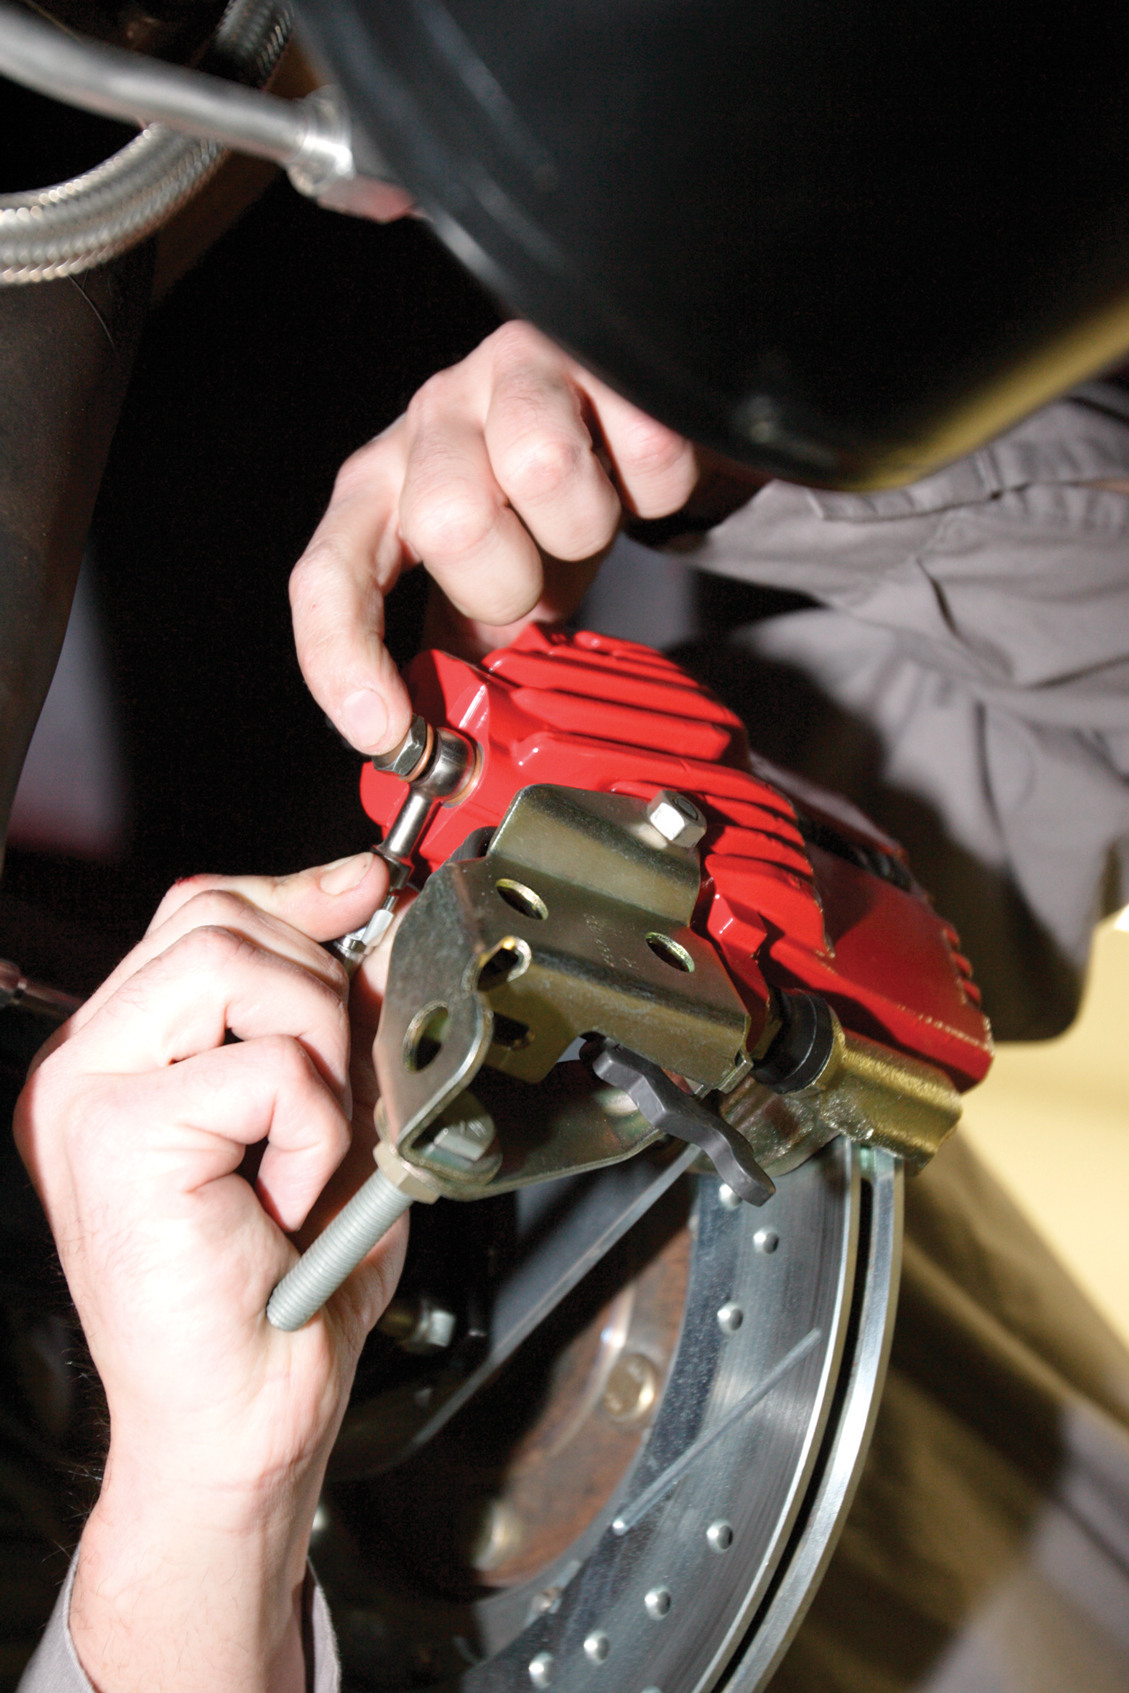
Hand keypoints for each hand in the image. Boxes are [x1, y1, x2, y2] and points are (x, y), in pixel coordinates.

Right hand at [14, 852, 406, 1692]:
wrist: (246, 1421)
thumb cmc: (284, 1294)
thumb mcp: (334, 1120)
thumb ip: (340, 1018)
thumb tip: (374, 916)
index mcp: (124, 1054)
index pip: (200, 911)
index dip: (296, 892)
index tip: (370, 889)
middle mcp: (86, 1063)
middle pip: (218, 918)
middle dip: (318, 986)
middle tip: (334, 1094)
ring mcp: (84, 1093)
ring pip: (237, 965)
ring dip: (318, 1054)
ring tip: (307, 1150)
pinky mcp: (113, 1135)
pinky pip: (266, 1066)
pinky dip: (315, 1130)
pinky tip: (287, 1197)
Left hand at [290, 321, 700, 752]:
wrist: (627, 417)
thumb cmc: (541, 508)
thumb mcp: (489, 583)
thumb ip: (460, 648)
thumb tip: (440, 752)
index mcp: (384, 485)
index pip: (330, 571)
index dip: (342, 654)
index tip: (385, 730)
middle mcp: (432, 417)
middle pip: (452, 520)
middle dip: (512, 582)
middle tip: (537, 579)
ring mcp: (511, 370)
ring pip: (546, 469)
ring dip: (585, 530)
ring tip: (588, 522)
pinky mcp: (597, 350)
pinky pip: (642, 448)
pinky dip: (656, 487)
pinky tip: (636, 475)